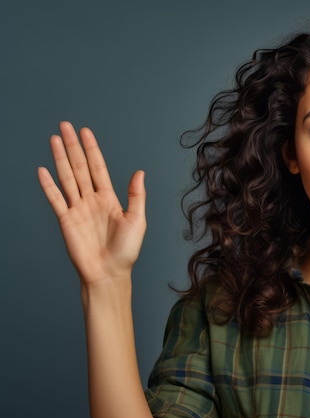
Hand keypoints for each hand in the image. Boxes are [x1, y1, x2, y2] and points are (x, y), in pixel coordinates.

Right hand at [38, 122, 146, 285]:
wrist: (109, 273)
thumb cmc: (126, 251)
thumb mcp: (137, 220)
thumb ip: (136, 196)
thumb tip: (139, 172)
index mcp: (109, 198)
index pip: (98, 167)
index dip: (92, 149)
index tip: (85, 132)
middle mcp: (92, 200)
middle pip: (80, 167)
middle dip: (73, 146)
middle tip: (65, 126)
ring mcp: (77, 209)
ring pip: (67, 178)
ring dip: (60, 159)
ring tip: (54, 139)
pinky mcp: (66, 221)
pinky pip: (56, 199)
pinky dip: (48, 185)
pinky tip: (43, 170)